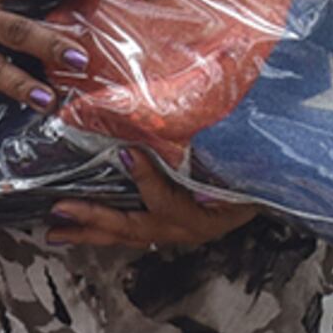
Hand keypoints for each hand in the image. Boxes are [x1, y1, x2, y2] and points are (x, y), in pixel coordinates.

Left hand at [41, 149, 255, 253]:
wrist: (276, 189)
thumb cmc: (259, 170)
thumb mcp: (242, 155)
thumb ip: (217, 137)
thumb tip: (207, 97)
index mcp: (209, 213)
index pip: (171, 201)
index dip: (148, 179)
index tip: (126, 153)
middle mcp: (191, 228)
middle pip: (137, 228)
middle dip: (96, 219)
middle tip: (61, 209)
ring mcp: (178, 232)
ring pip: (128, 236)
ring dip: (91, 232)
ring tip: (56, 230)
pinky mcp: (169, 229)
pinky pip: (131, 233)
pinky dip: (103, 230)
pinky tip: (79, 227)